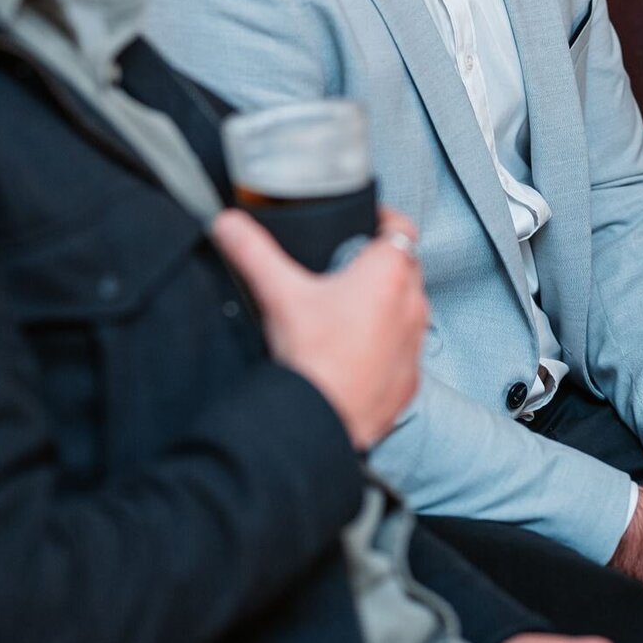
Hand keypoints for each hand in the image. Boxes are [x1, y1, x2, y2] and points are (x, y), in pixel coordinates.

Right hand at [211, 206, 427, 449]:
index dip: (385, 219)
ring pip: (409, 309)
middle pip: (406, 267)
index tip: (368, 222)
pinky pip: (405, 351)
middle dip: (383, 263)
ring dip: (390, 304)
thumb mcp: (278, 293)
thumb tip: (227, 223)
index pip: (401, 227)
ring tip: (353, 310)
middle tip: (350, 267)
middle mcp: (412, 304)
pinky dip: (389, 346)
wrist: (321, 423)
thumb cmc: (310, 356)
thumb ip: (252, 250)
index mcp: (388, 273)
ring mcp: (415, 344)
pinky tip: (360, 351)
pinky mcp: (410, 380)